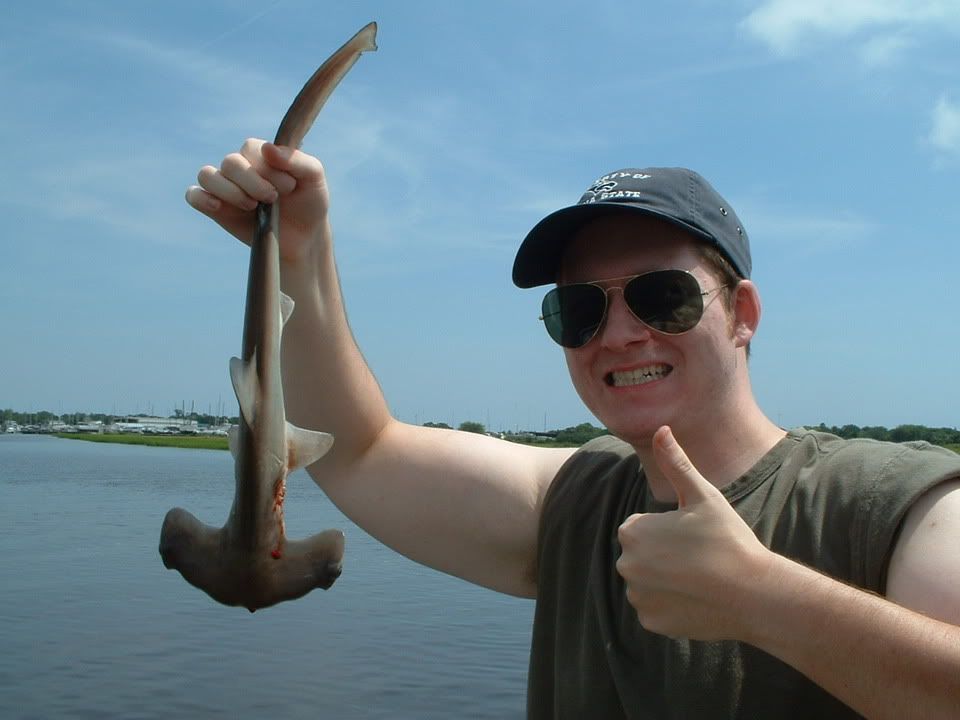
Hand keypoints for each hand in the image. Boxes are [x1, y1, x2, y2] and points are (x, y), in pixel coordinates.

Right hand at [185, 138, 330, 261]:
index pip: (251, 149)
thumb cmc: (309, 202)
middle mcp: (239, 167)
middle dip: (253, 182)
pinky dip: (201, 199)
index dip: (268, 168)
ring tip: (252, 206)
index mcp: (260, 153)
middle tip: (272, 199)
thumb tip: (267, 149)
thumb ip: (296, 160)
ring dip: (230, 191)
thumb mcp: (314, 178)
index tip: (290, 187)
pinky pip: (193, 195)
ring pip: (207, 176)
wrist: (304, 237)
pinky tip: (218, 207)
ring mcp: (225, 187)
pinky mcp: (216, 209)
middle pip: (230, 163)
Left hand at [615, 426, 774, 640]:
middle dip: (663, 555)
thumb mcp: (702, 495)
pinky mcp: (651, 622)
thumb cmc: (728, 539)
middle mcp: (626, 565)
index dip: (669, 529)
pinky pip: (656, 609)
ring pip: (648, 582)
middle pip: (642, 555)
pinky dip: (672, 605)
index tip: (694, 535)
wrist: (754, 593)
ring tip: (701, 578)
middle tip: (700, 557)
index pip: (642, 526)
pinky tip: (698, 599)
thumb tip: (660, 428)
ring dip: (666, 580)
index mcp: (632, 531)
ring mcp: (637, 597)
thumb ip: (676, 462)